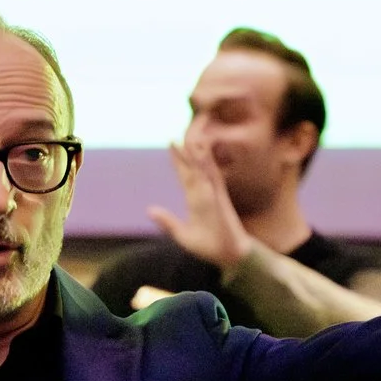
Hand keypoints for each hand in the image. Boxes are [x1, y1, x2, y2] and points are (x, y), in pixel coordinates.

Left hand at [147, 140, 261, 272]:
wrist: (230, 255)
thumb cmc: (209, 246)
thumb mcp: (182, 235)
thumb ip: (167, 222)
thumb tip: (150, 210)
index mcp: (195, 199)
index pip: (185, 173)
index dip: (178, 158)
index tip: (171, 141)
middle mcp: (204, 192)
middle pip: (194, 163)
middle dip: (187, 145)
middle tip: (183, 125)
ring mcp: (212, 192)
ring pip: (203, 165)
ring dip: (197, 148)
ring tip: (191, 129)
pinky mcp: (219, 197)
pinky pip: (212, 176)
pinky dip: (206, 162)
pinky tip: (202, 148)